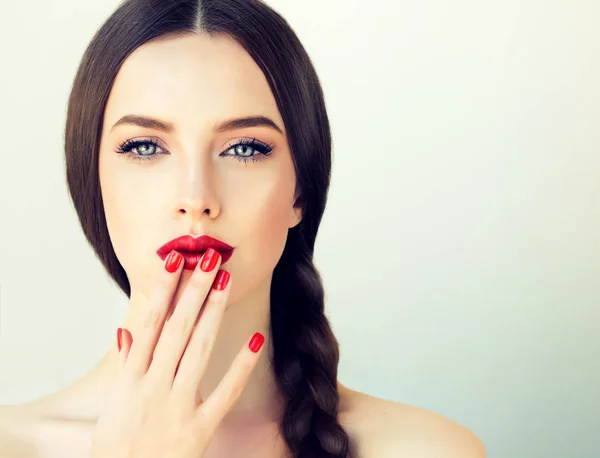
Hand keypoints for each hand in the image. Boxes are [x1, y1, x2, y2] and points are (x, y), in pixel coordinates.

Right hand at [91, 248, 264, 457]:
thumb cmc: (116, 452)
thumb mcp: (111, 408)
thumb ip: (124, 368)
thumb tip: (127, 331)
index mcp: (129, 380)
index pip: (149, 323)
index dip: (163, 290)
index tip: (175, 261)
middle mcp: (152, 387)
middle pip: (176, 328)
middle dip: (193, 289)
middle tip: (209, 257)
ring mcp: (177, 407)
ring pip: (197, 350)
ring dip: (212, 312)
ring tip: (225, 281)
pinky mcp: (199, 429)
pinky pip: (225, 393)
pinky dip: (240, 366)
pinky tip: (257, 339)